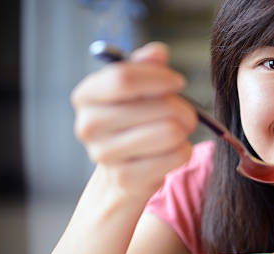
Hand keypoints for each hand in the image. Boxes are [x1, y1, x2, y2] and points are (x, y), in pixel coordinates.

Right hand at [71, 42, 197, 198]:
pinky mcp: (125, 179)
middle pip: (157, 107)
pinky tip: (172, 152)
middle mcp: (88, 126)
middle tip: (187, 113)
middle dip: (183, 108)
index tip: (178, 83)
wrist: (123, 171)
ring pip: (170, 132)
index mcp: (86, 95)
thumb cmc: (134, 121)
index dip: (160, 78)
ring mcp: (103, 155)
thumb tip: (157, 52)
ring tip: (178, 132)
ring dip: (184, 131)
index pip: (124, 78)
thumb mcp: (136, 90)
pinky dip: (183, 152)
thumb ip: (146, 67)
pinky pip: (176, 156)